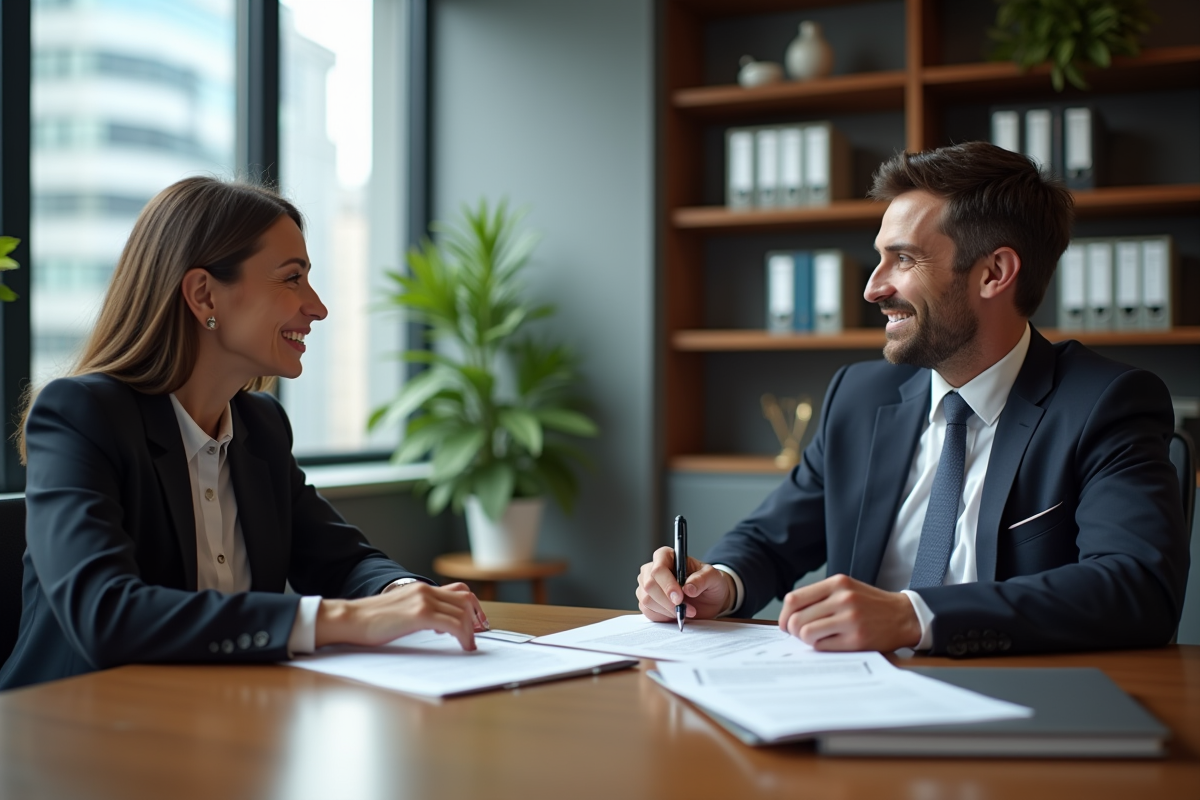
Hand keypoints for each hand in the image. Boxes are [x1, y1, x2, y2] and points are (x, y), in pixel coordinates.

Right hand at [315, 581, 485, 650]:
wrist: (350, 619)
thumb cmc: (370, 621)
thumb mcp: (401, 610)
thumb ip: (419, 611)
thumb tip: (439, 625)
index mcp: (421, 589)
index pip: (458, 591)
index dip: (473, 607)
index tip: (478, 623)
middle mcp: (425, 590)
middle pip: (466, 599)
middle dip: (477, 618)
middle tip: (478, 634)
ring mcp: (423, 601)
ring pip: (462, 612)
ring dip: (471, 630)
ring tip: (469, 645)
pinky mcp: (419, 614)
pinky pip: (453, 623)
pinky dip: (464, 636)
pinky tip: (464, 646)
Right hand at [636, 546, 733, 622]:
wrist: (708, 599)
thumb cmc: (709, 583)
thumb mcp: (714, 577)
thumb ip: (703, 579)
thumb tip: (688, 588)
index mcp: (667, 556)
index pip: (658, 568)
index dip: (667, 584)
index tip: (679, 598)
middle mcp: (652, 569)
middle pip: (650, 585)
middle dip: (668, 601)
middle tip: (687, 609)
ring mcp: (646, 586)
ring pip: (647, 600)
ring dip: (668, 610)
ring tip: (686, 611)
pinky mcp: (647, 602)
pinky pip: (648, 611)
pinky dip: (664, 616)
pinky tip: (676, 613)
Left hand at [778, 574, 920, 651]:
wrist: (904, 616)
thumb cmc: (871, 604)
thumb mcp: (847, 589)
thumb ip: (820, 597)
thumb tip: (789, 616)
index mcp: (837, 583)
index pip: (794, 599)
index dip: (784, 615)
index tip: (786, 624)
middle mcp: (843, 599)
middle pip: (797, 618)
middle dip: (793, 631)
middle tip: (801, 635)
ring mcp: (850, 619)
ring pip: (806, 633)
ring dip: (806, 640)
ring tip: (817, 638)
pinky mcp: (856, 639)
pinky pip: (822, 646)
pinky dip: (820, 647)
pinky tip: (830, 643)